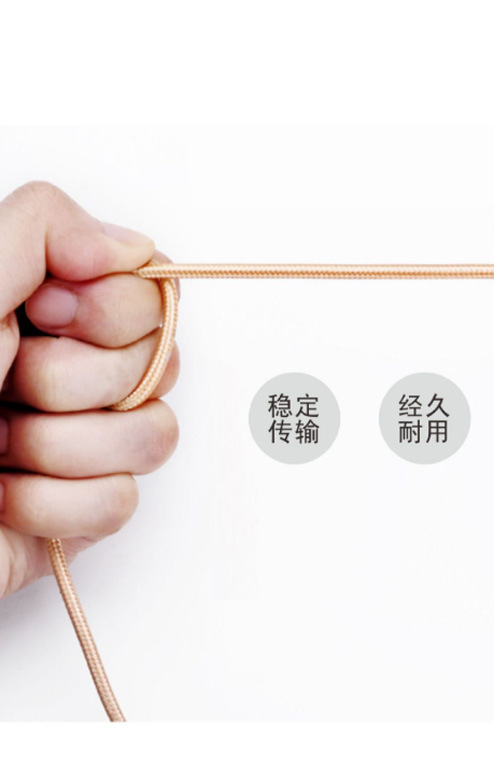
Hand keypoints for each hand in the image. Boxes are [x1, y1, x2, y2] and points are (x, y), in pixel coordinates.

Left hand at [0, 182, 178, 597]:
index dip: (112, 310)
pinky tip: (2, 503)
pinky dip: (54, 508)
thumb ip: (39, 230)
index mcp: (41, 311)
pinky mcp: (83, 509)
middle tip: (1, 390)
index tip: (44, 317)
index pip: (149, 290)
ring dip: (61, 450)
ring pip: (154, 433)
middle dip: (72, 383)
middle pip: (161, 363)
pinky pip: (124, 499)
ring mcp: (83, 441)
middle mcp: (69, 369)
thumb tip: (131, 247)